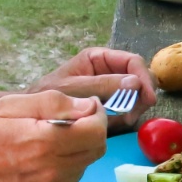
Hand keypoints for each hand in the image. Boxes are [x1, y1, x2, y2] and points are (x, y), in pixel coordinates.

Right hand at [0, 91, 106, 181]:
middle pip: (97, 148)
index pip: (96, 130)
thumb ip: (51, 103)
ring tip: (52, 137)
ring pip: (86, 164)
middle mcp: (53, 171)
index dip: (96, 113)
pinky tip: (44, 156)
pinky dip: (68, 164)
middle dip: (92, 129)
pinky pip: (72, 178)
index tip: (84, 106)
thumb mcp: (7, 107)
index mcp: (45, 144)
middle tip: (72, 118)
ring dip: (79, 147)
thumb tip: (85, 106)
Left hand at [29, 46, 157, 132]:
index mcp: (99, 58)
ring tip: (124, 120)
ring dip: (136, 107)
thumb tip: (135, 82)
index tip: (149, 97)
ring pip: (138, 94)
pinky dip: (128, 116)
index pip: (133, 61)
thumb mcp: (74, 88)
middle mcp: (108, 70)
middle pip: (140, 77)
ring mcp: (111, 88)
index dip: (144, 77)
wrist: (32, 116)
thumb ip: (103, 84)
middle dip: (142, 94)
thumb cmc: (47, 95)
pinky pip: (129, 108)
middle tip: (136, 112)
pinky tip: (118, 123)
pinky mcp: (110, 105)